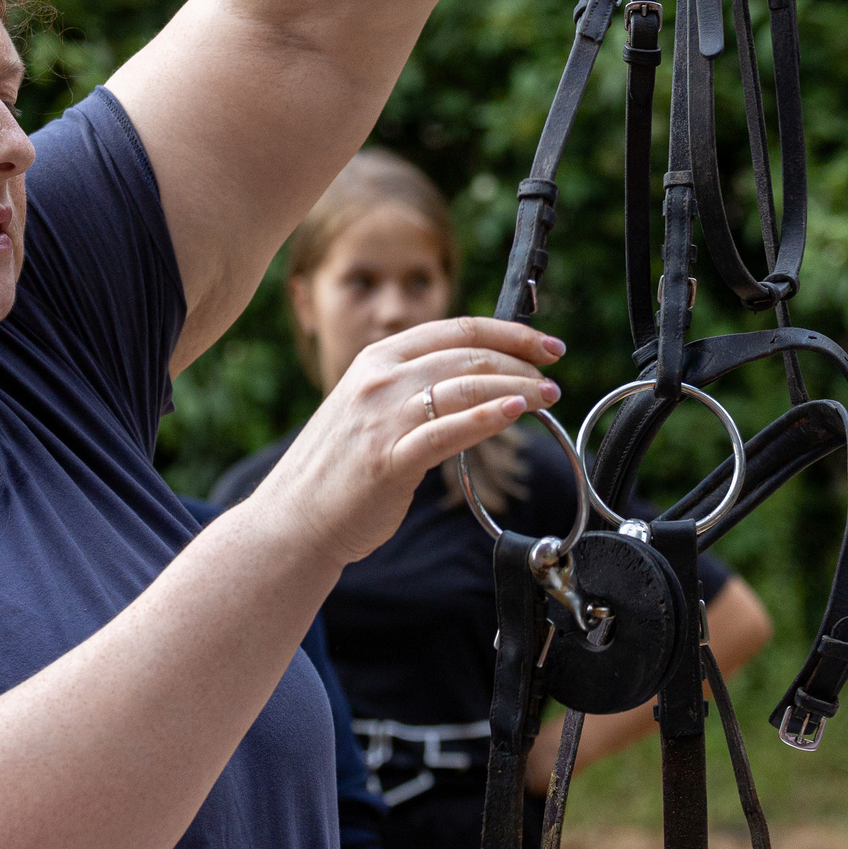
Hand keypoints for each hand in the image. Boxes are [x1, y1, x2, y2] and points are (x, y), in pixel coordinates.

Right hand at [247, 316, 562, 564]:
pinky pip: (448, 431)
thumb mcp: (370, 408)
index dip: (511, 333)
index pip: (457, 329)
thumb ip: (414, 388)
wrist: (293, 519)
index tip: (546, 346)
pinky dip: (488, 417)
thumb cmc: (339, 468)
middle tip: (553, 379)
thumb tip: (477, 381)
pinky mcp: (389, 459)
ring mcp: (383, 418)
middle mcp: (379, 380)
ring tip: (547, 398)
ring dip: (517, 389)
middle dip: (522, 363)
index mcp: (376, 360)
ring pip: (466, 387)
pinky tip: (516, 414)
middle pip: (468, 355)